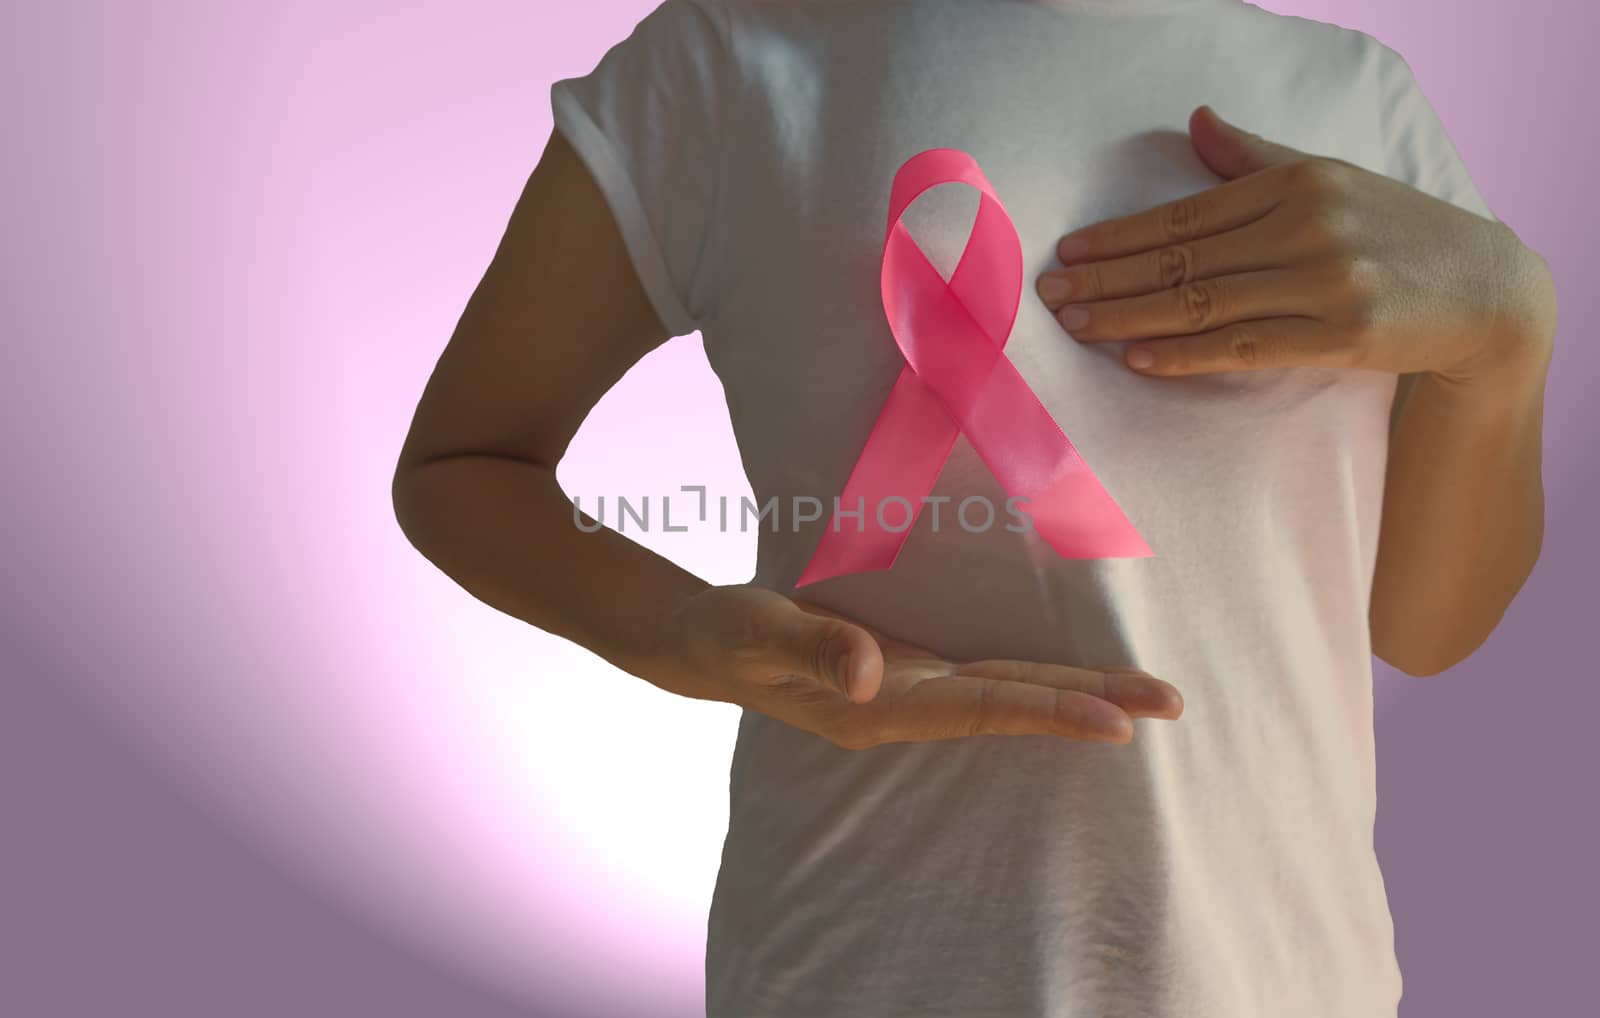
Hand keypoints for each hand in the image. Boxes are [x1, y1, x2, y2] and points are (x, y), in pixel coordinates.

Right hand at [654, 584, 1183, 748]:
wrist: (709, 640)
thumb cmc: (727, 632)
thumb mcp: (757, 629)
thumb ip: (810, 646)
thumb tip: (869, 673)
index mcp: (879, 708)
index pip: (981, 712)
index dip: (1048, 712)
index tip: (1115, 723)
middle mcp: (910, 705)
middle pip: (1015, 707)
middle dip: (1091, 706)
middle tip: (1170, 705)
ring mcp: (915, 689)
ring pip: (1012, 689)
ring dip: (1079, 690)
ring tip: (1147, 696)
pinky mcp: (914, 666)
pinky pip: (991, 671)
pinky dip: (1040, 671)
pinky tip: (1076, 671)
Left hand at [1035, 105, 1554, 383]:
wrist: (1485, 289)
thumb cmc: (1394, 232)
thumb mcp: (1329, 179)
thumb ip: (1254, 158)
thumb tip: (1195, 122)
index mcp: (1294, 184)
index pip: (1185, 216)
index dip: (1119, 236)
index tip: (1067, 254)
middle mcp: (1305, 226)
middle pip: (1183, 260)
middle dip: (1108, 279)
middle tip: (1048, 297)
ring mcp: (1324, 281)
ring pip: (1204, 303)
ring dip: (1130, 317)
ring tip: (1077, 326)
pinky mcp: (1341, 334)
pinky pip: (1244, 345)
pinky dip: (1185, 353)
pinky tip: (1138, 357)